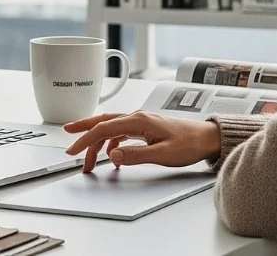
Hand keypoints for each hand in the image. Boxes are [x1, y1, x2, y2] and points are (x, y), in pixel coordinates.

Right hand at [63, 111, 221, 173]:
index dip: (86, 140)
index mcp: (139, 120)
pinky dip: (111, 142)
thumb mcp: (162, 154)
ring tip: (89, 158)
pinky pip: (121, 132)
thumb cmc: (189, 144)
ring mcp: (141, 122)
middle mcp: (138, 117)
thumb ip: (135, 155)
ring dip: (97, 142)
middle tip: (70, 144)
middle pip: (103, 122)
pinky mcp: (146, 128)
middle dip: (83, 132)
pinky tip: (111, 154)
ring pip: (111, 128)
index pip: (104, 129)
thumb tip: (113, 155)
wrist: (207, 138)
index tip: (74, 151)